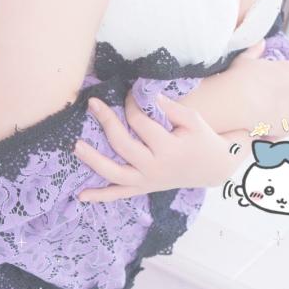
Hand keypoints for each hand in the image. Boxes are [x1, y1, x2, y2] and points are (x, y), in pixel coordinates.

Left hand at [74, 92, 245, 201]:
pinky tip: (80, 195)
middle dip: (107, 121)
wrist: (212, 167)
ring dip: (93, 160)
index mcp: (168, 147)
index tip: (129, 93)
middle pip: (122, 144)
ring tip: (76, 145)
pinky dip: (100, 196)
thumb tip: (142, 92)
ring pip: (114, 174)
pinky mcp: (143, 188)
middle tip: (93, 103)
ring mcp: (147, 181)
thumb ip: (168, 107)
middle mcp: (154, 167)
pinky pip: (119, 194)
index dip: (132, 104)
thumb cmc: (202, 139)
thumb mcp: (192, 118)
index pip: (140, 122)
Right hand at [224, 39, 288, 136]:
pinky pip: (288, 127)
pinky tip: (264, 128)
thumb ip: (255, 50)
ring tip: (264, 117)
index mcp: (287, 69)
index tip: (276, 83)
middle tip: (270, 103)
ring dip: (283, 113)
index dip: (286, 77)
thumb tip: (261, 42)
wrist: (235, 101)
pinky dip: (279, 129)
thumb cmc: (237, 79)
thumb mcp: (245, 60)